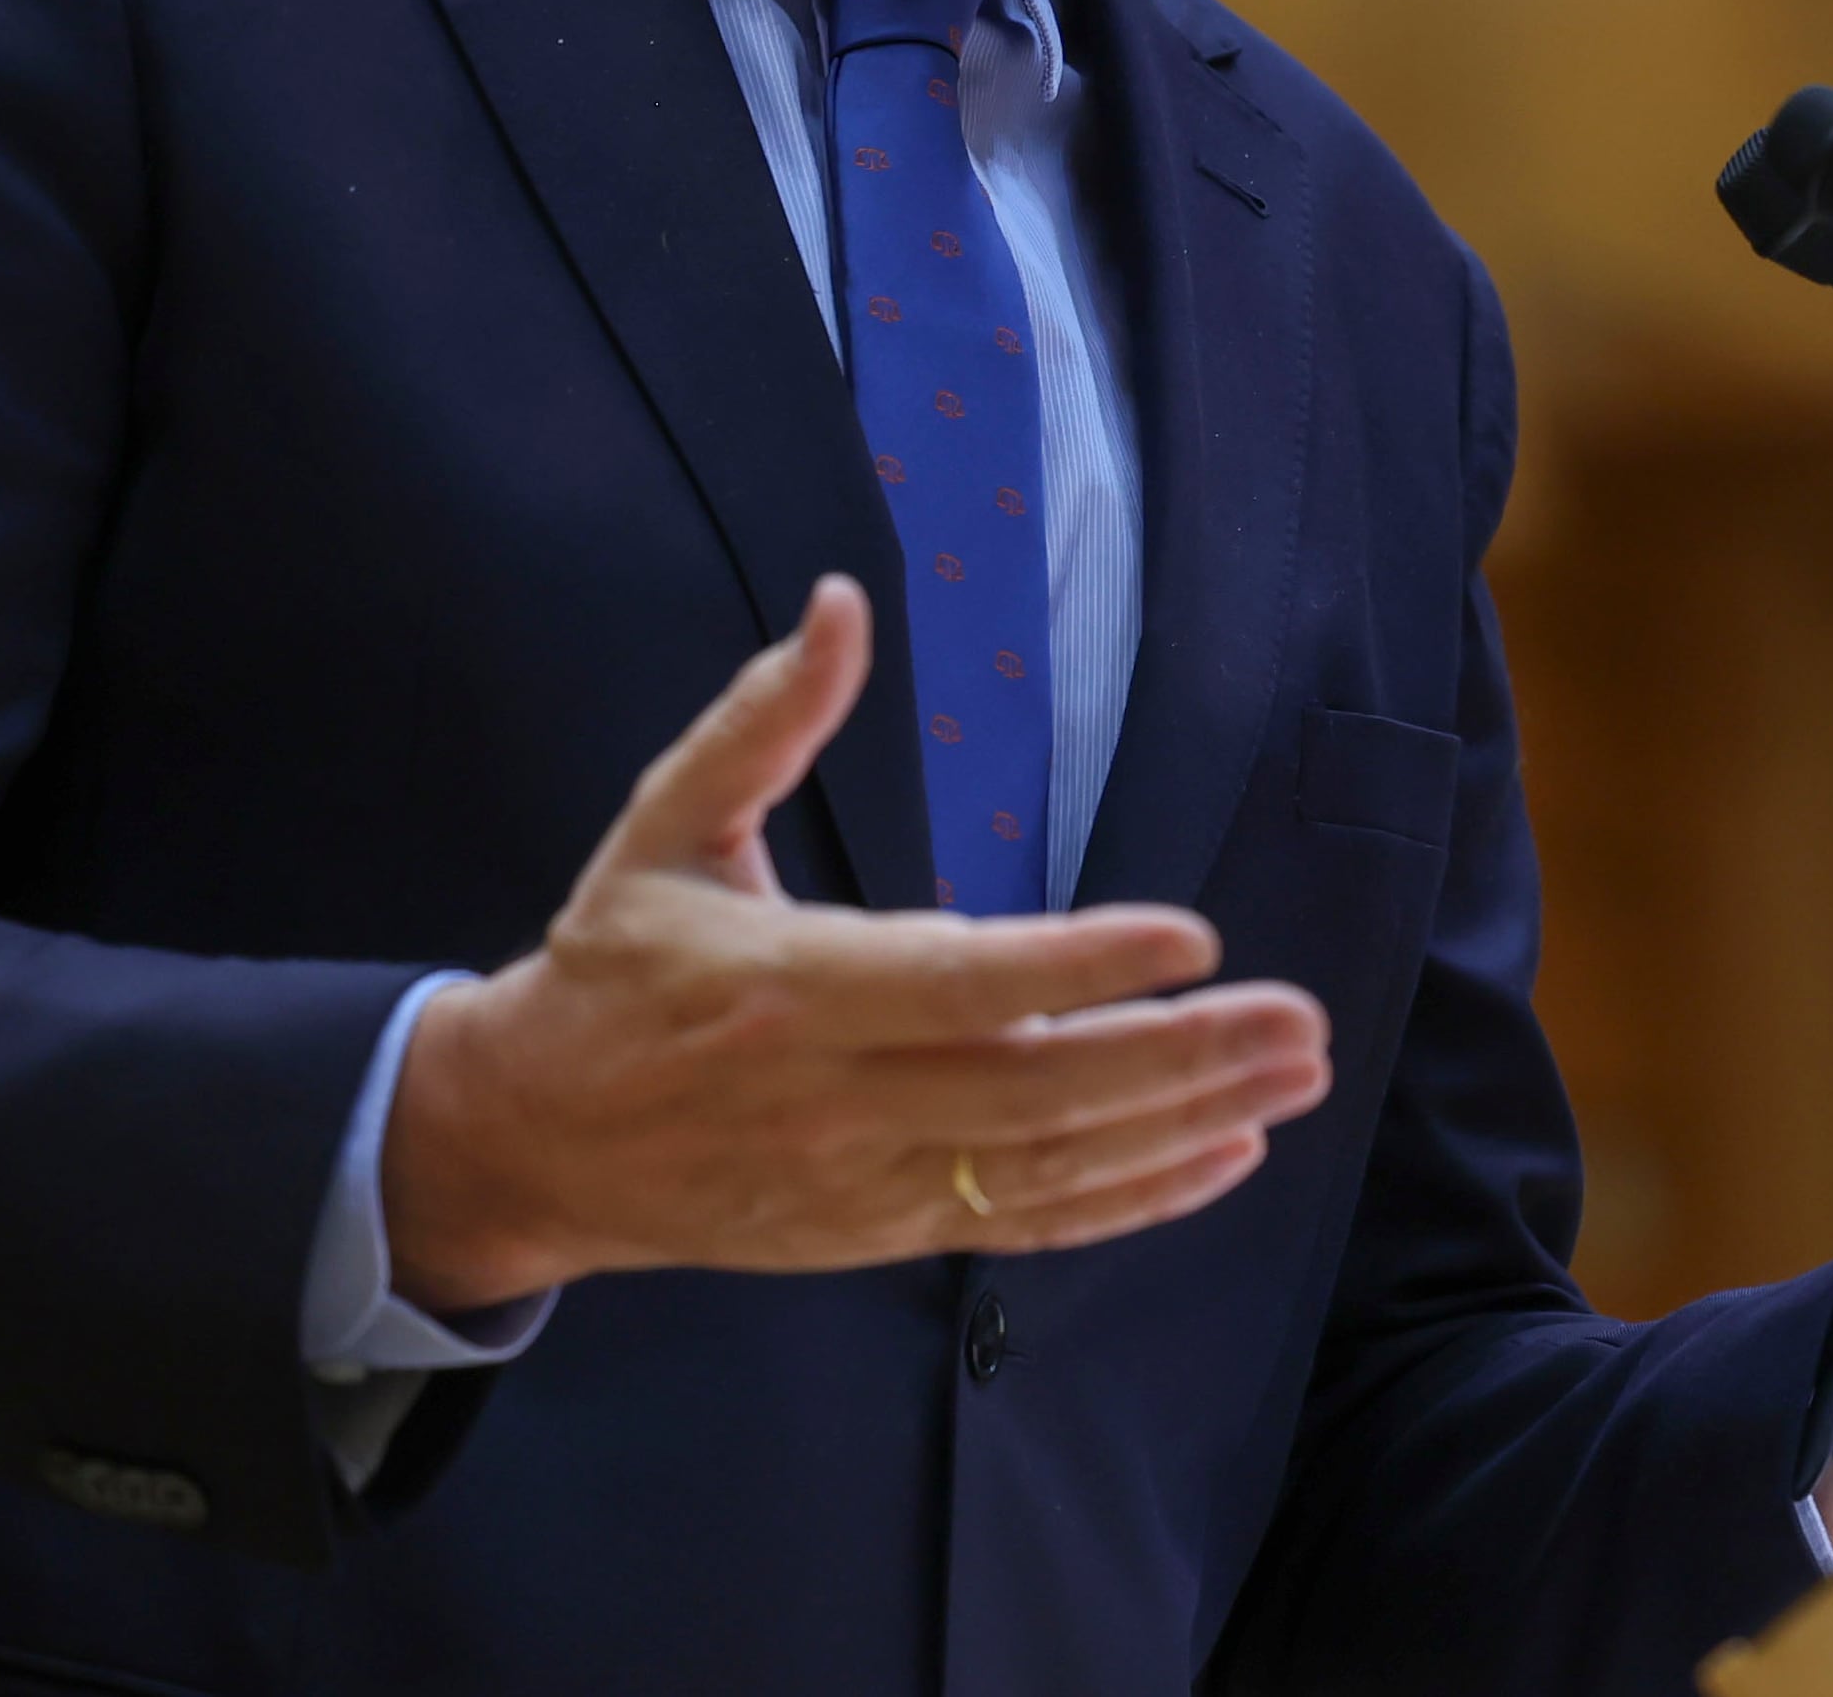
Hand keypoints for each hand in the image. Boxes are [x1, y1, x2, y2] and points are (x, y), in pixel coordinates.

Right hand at [381, 577, 1334, 1308]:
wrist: (533, 1140)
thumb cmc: (613, 963)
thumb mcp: (665, 824)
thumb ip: (763, 719)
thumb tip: (841, 601)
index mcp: (784, 987)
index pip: (954, 982)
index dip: (1077, 966)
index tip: (1192, 936)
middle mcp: (834, 1098)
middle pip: (1030, 1090)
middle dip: (1177, 1058)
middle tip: (1299, 1022)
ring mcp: (863, 1180)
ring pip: (1045, 1165)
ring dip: (1181, 1126)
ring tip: (1293, 1079)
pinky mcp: (880, 1230)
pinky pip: (1024, 1223)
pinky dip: (1130, 1200)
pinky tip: (1222, 1156)